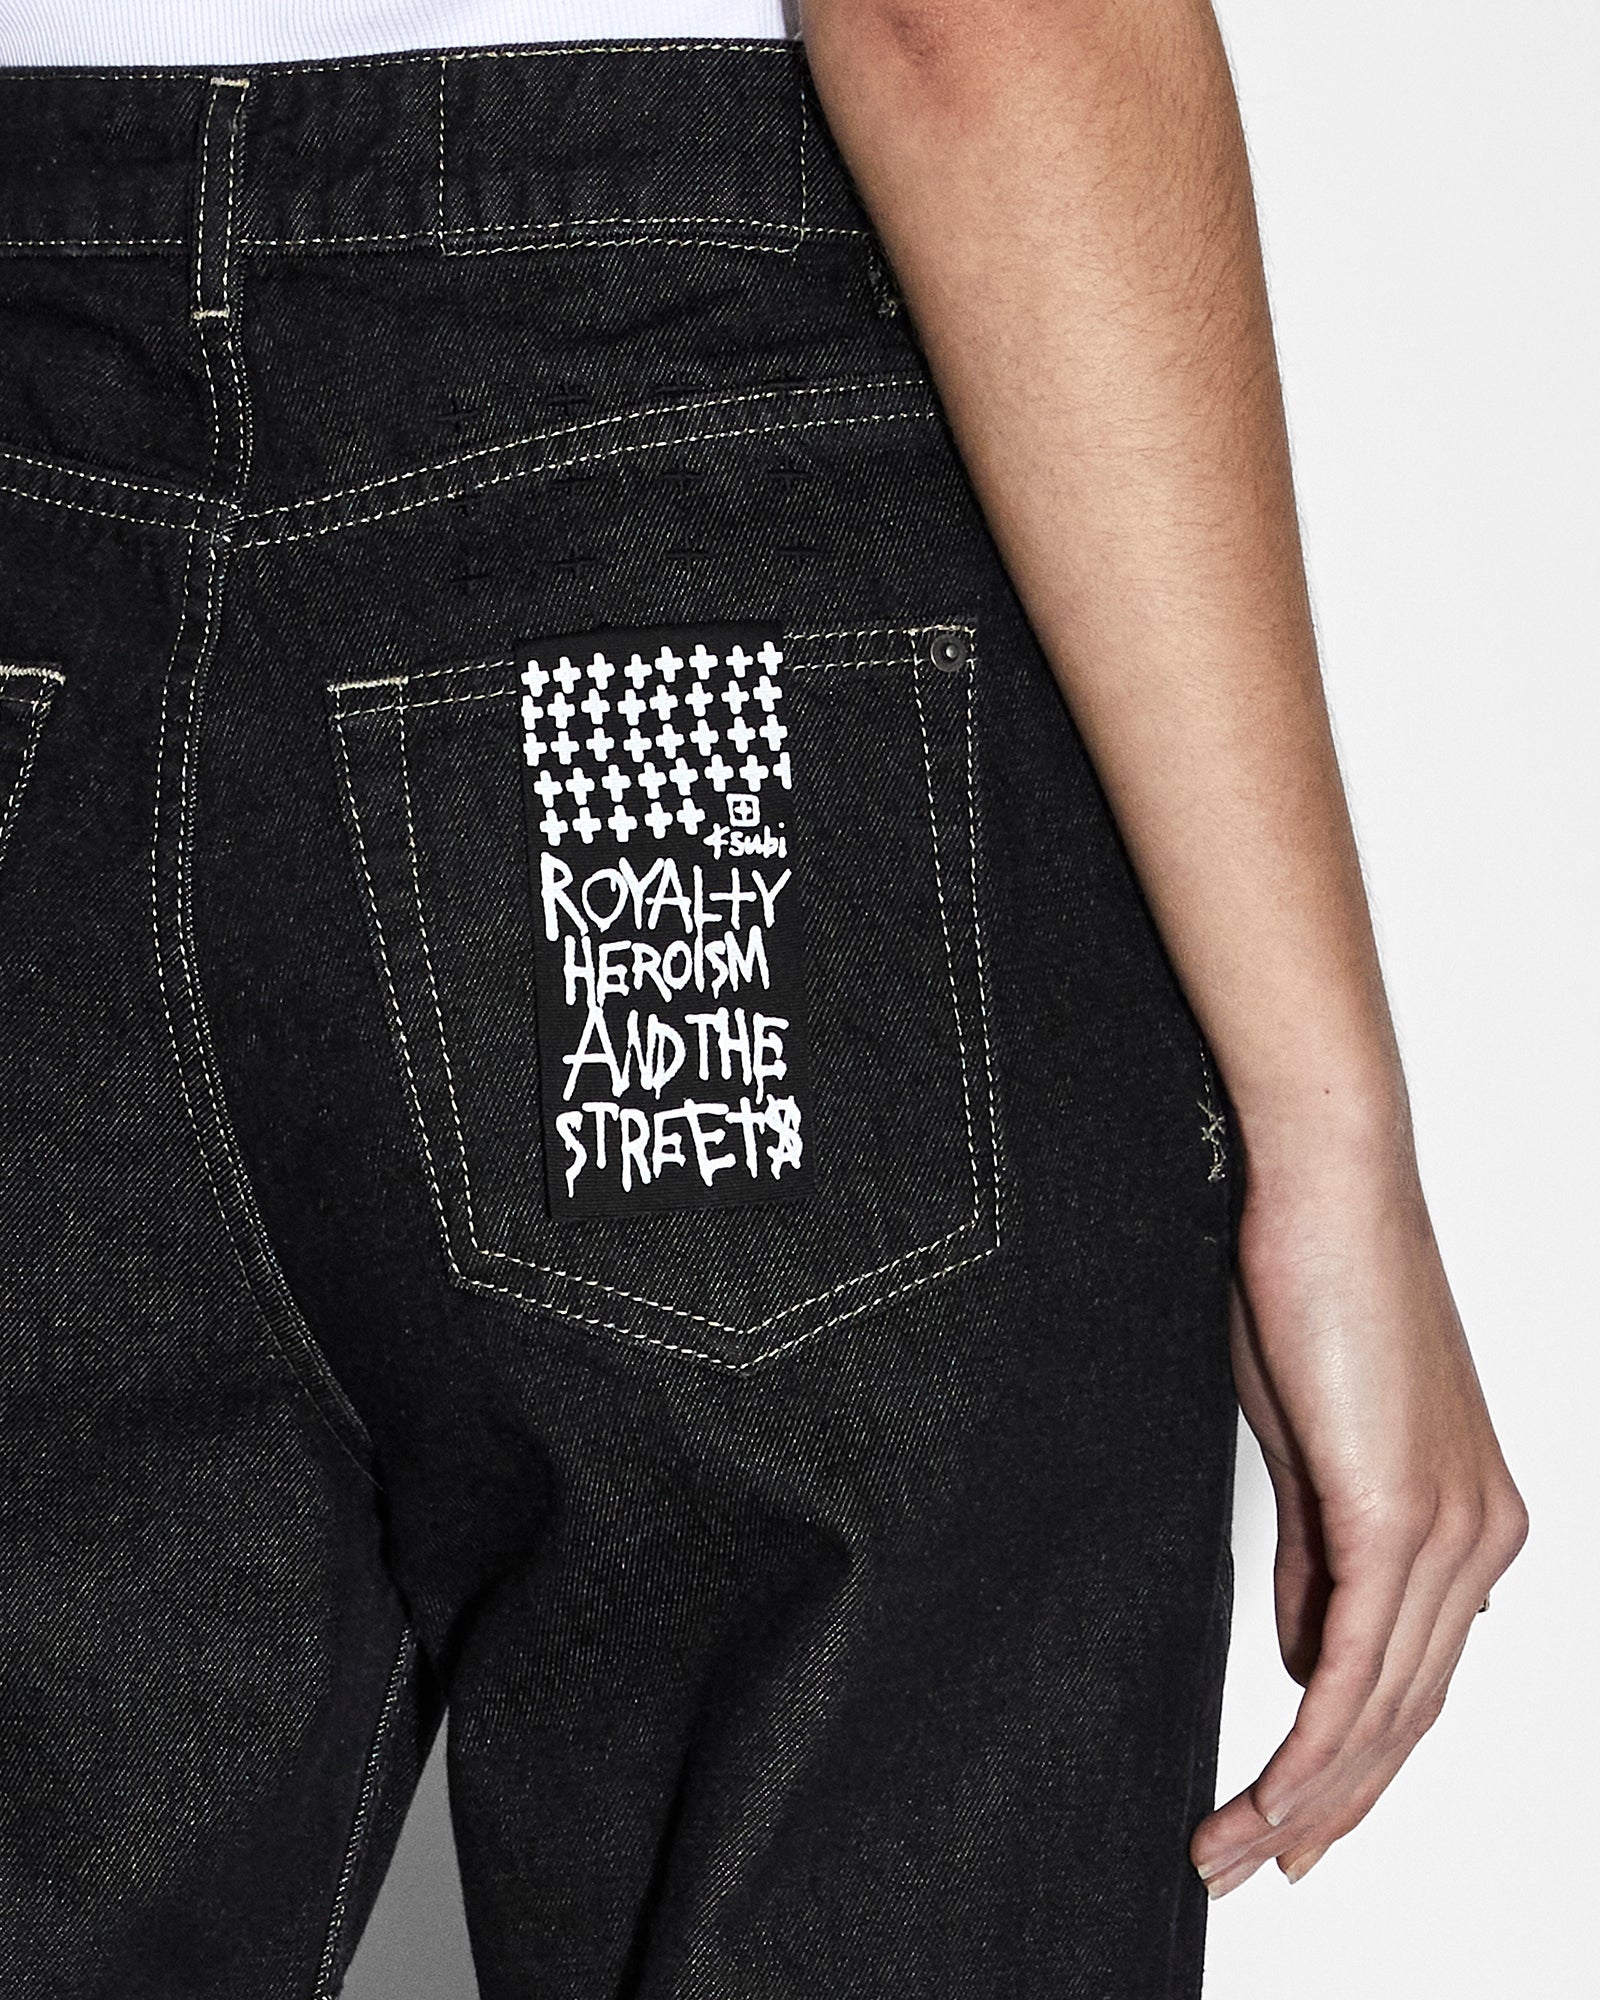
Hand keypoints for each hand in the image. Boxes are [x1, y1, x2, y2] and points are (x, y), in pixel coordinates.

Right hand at [1191, 1124, 1527, 1894]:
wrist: (1325, 1186)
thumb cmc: (1312, 1286)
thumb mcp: (1311, 1448)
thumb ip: (1319, 1556)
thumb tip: (1304, 1649)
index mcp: (1470, 1518)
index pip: (1415, 1673)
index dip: (1359, 1764)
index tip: (1297, 1822)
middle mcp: (1484, 1537)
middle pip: (1411, 1714)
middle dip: (1332, 1808)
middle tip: (1254, 1867)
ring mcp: (1452, 1530)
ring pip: (1387, 1709)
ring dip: (1308, 1798)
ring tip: (1231, 1850)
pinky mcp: (1400, 1514)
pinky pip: (1356, 1666)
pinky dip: (1313, 1746)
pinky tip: (1270, 1798)